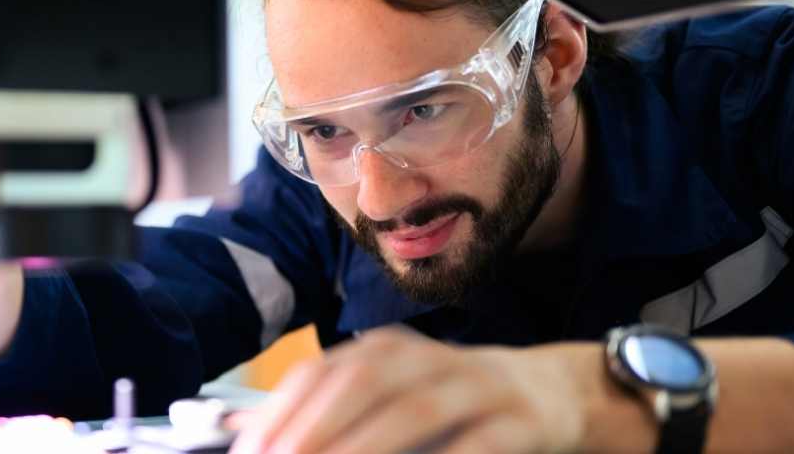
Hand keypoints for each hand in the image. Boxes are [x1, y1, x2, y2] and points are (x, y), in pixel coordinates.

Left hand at [230, 327, 586, 453]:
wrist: (550, 392)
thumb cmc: (449, 401)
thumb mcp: (387, 393)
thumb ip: (323, 409)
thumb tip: (243, 429)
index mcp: (386, 349)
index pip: (322, 370)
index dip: (281, 410)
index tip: (250, 451)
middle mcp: (427, 358)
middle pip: (364, 380)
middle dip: (316, 426)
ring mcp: (476, 385)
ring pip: (417, 410)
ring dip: (367, 446)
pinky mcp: (518, 422)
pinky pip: (478, 445)